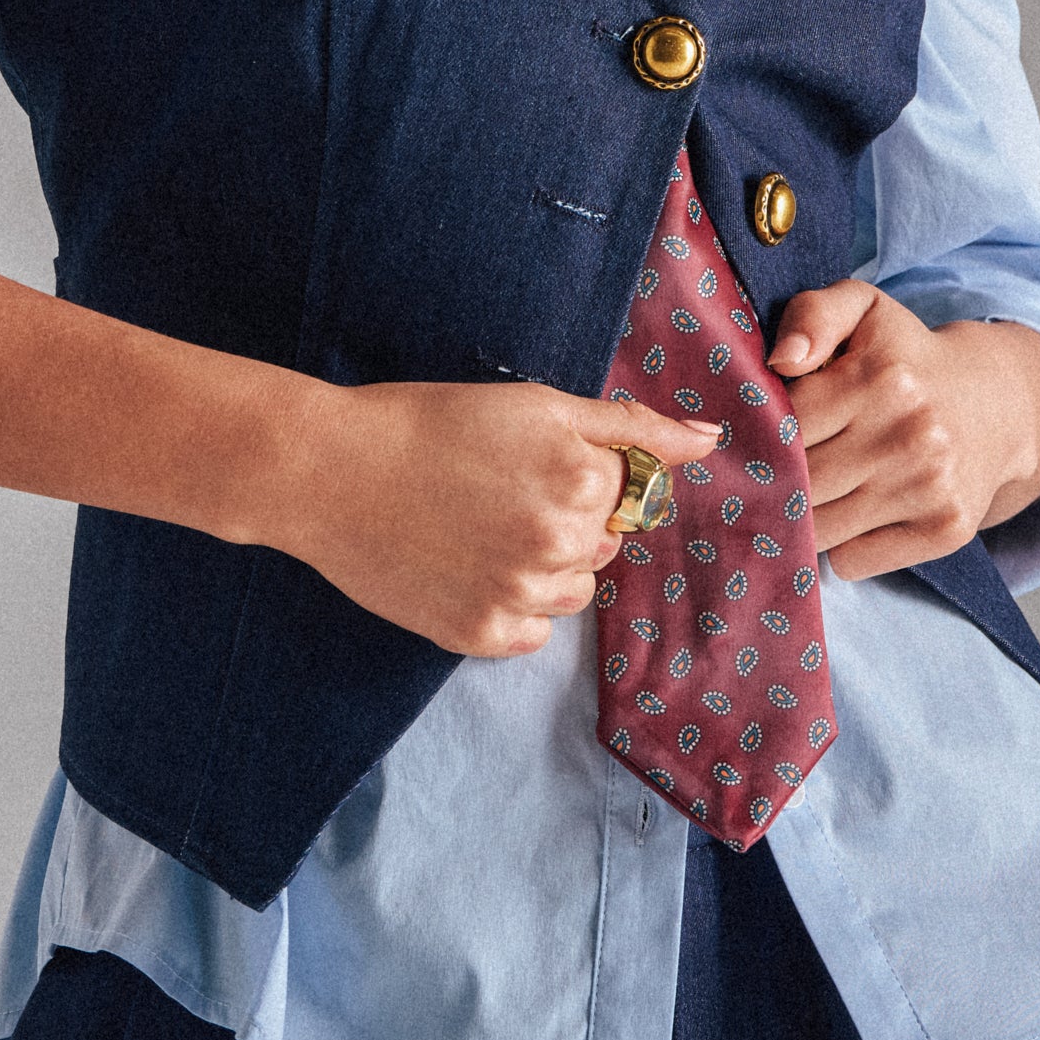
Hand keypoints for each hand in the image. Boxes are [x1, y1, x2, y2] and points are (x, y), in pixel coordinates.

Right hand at [278, 380, 722, 657]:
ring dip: (541, 564)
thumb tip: (710, 441)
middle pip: (600, 540)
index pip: (620, 487)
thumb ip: (632, 425)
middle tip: (492, 490)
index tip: (518, 459)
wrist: (328, 471)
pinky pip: (533, 631)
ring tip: (476, 528)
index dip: (572, 467)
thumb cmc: (429, 423)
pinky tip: (463, 566)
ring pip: (573, 589)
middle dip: (562, 516)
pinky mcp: (482, 636)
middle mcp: (559, 543)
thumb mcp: (536, 404)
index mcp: (581, 479)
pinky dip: (509, 605)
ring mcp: (520, 595)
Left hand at [766, 284, 1039, 583]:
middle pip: (799, 480)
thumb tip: (781, 361)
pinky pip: (853, 561)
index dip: (762, 429)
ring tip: (806, 492)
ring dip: (801, 518)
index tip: (757, 430)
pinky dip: (840, 547)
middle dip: (773, 479)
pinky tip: (850, 515)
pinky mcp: (945, 530)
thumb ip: (812, 315)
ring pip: (819, 529)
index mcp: (882, 375)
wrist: (998, 404)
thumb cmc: (907, 355)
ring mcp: (931, 487)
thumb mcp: (863, 310)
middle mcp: (910, 434)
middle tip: (766, 472)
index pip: (786, 422)